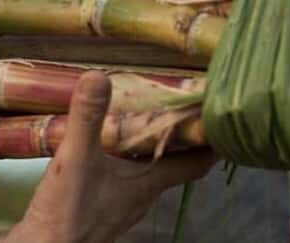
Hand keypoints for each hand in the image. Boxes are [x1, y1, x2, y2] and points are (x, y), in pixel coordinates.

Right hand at [5, 72, 216, 242]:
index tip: (221, 116)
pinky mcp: (101, 207)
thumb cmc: (68, 213)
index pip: (196, 162)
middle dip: (181, 134)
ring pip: (150, 169)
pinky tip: (111, 145)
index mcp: (150, 183)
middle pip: (175, 161)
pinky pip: (126, 175)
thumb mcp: (76, 160)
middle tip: (183, 102)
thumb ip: (88, 119)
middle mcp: (143, 194)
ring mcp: (123, 203)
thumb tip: (98, 76)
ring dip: (153, 145)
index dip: (212, 141)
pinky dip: (128, 156)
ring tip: (149, 115)